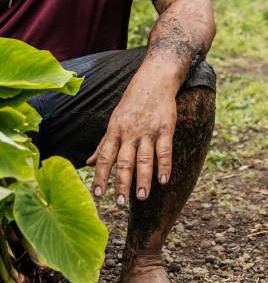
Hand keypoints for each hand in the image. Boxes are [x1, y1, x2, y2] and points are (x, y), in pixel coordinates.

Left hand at [87, 82, 176, 205]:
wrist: (154, 80)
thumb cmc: (132, 103)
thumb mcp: (115, 122)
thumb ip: (103, 144)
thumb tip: (87, 163)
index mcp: (115, 132)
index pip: (104, 157)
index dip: (99, 176)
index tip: (96, 195)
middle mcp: (130, 133)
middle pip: (123, 161)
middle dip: (121, 183)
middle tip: (119, 203)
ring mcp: (148, 131)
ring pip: (144, 158)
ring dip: (143, 179)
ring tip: (141, 198)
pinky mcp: (165, 128)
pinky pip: (164, 150)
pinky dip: (164, 165)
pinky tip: (164, 180)